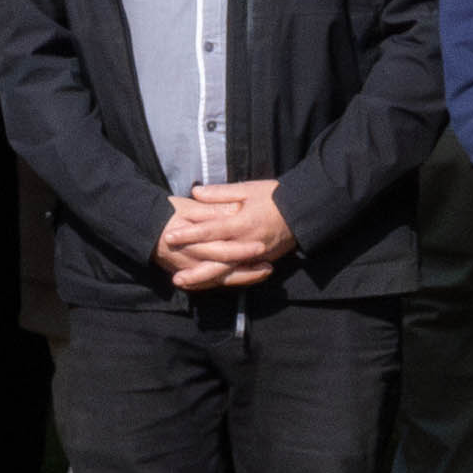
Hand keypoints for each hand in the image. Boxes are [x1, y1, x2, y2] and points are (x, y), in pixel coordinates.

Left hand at [157, 179, 297, 289]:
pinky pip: (237, 275)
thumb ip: (221, 193)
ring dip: (202, 278)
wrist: (303, 210)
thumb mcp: (248, 189)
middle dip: (192, 265)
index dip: (189, 233)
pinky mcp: (260, 262)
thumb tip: (195, 192)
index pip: (210, 230)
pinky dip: (220, 280)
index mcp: (242, 223)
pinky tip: (204, 283)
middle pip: (214, 258)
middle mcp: (246, 243)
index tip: (170, 235)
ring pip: (224, 272)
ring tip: (181, 281)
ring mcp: (254, 256)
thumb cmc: (275, 196)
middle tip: (171, 272)